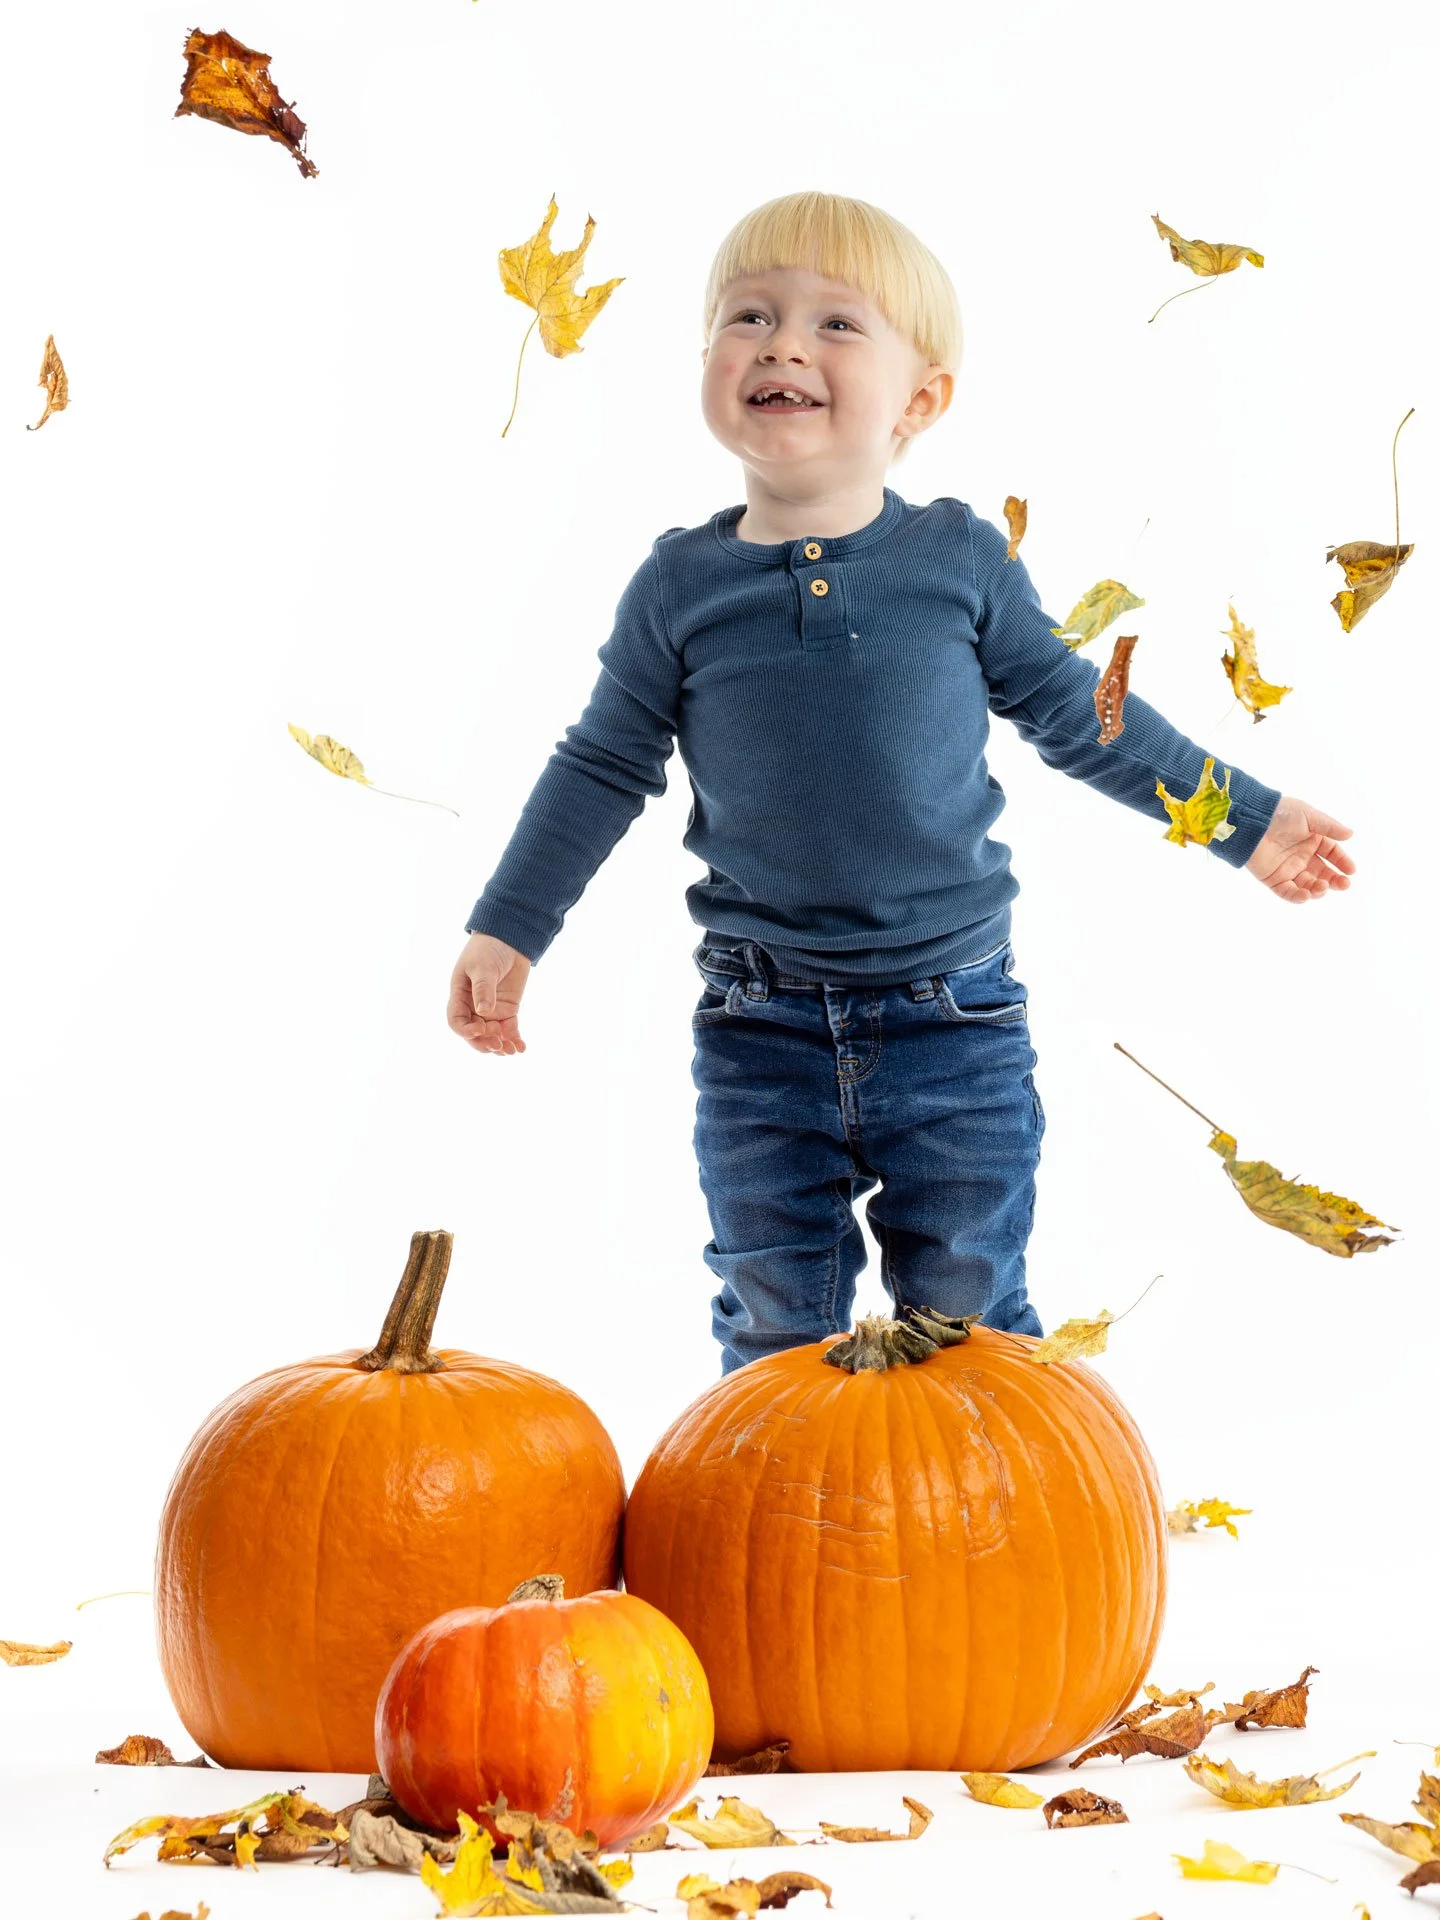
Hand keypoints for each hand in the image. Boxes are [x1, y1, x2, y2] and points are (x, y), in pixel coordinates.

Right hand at [448, 933, 530, 1053]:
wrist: (509, 939)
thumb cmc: (488, 949)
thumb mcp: (483, 966)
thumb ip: (483, 988)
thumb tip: (483, 1011)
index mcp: (460, 996)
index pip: (457, 1021)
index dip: (466, 1031)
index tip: (481, 1030)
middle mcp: (473, 1007)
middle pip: (474, 1034)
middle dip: (484, 1043)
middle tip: (498, 1045)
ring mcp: (491, 1010)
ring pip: (492, 1035)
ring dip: (500, 1045)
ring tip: (511, 1050)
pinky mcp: (508, 1010)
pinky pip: (509, 1029)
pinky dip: (514, 1039)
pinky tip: (521, 1047)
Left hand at [1245, 796, 1354, 902]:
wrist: (1251, 821)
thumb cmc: (1280, 813)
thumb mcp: (1309, 816)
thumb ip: (1330, 827)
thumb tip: (1351, 834)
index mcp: (1312, 840)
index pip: (1332, 854)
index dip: (1342, 862)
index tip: (1351, 871)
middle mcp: (1301, 856)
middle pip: (1323, 873)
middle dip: (1335, 880)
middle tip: (1344, 884)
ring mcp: (1288, 868)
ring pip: (1308, 885)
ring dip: (1318, 889)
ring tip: (1323, 886)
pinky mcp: (1273, 878)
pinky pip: (1287, 892)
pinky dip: (1297, 897)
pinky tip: (1306, 895)